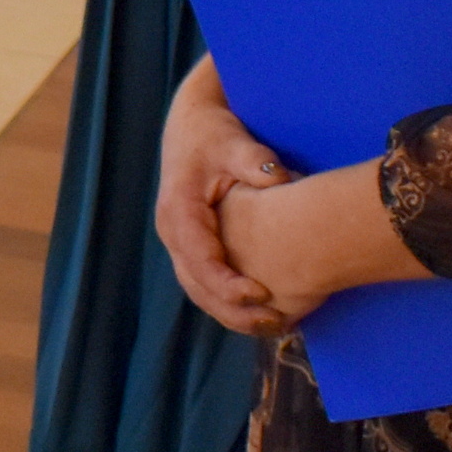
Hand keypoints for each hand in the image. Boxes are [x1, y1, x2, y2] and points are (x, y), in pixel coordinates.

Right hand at [158, 66, 294, 334]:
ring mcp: (177, 241)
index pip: (200, 259)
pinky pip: (204, 282)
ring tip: (272, 326)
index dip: (228, 283)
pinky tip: (258, 312)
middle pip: (197, 285)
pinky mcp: (189, 245)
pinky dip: (227, 301)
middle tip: (275, 323)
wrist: (190, 125)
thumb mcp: (234, 141)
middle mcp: (172, 231)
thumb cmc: (213, 132)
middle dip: (233, 310)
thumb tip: (279, 178)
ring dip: (231, 313)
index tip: (261, 294)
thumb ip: (254, 161)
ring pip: (198, 290)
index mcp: (179, 210)